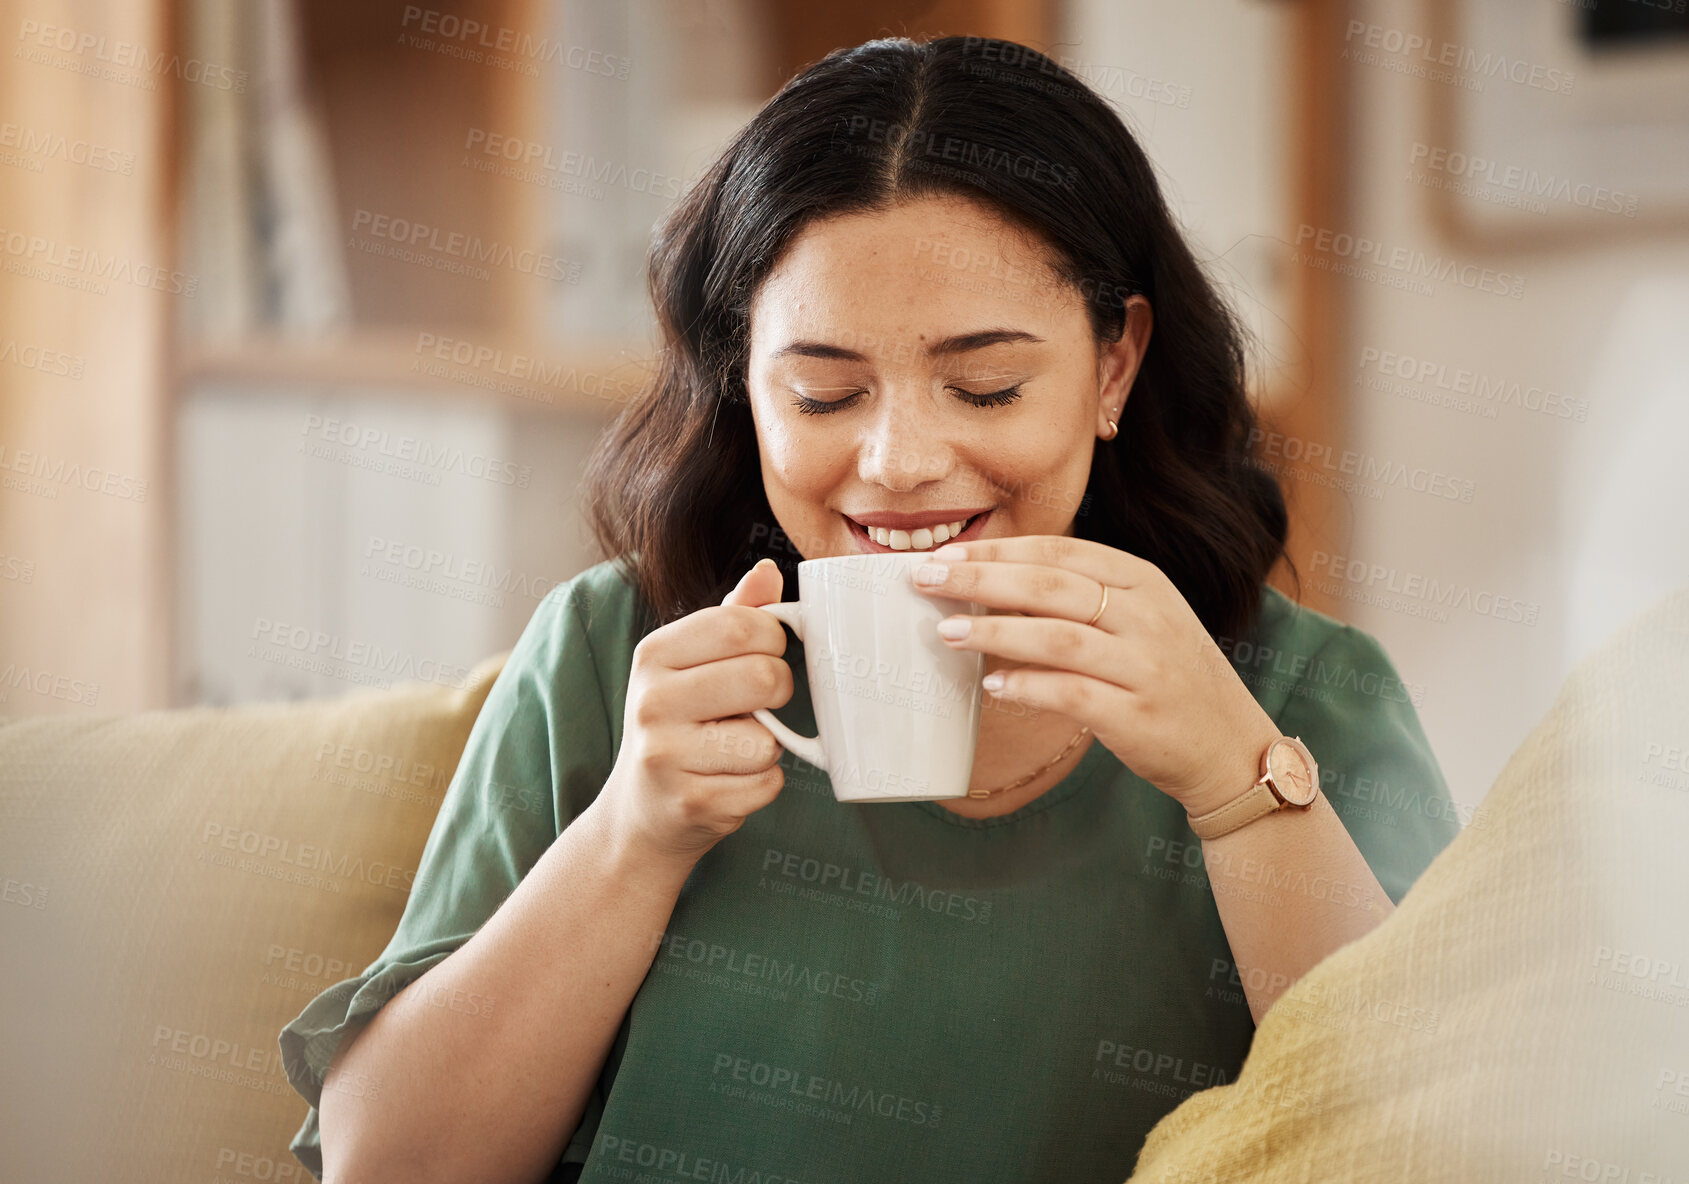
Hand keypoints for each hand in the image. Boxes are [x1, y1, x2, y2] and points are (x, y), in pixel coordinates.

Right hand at [596, 558, 794, 862]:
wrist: (640, 812)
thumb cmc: (678, 726)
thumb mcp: (691, 664)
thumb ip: (734, 615)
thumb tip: (767, 572)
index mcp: (654, 654)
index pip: (741, 625)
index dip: (773, 639)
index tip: (765, 654)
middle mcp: (651, 702)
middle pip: (764, 678)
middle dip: (780, 691)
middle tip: (761, 704)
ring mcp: (666, 757)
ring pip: (768, 740)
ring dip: (768, 747)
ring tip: (734, 749)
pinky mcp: (690, 804)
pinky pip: (766, 784)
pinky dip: (762, 785)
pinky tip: (729, 781)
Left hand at [911, 535, 1279, 815]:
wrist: (1231, 746)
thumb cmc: (1169, 679)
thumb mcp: (1140, 621)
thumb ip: (1081, 600)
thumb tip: (994, 586)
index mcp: (1143, 582)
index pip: (1061, 551)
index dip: (999, 550)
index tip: (947, 554)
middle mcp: (1147, 616)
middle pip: (1051, 585)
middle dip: (981, 578)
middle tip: (926, 581)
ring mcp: (1145, 666)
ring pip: (1057, 636)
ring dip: (995, 631)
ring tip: (947, 631)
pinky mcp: (1137, 715)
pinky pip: (1072, 694)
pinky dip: (1028, 687)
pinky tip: (992, 687)